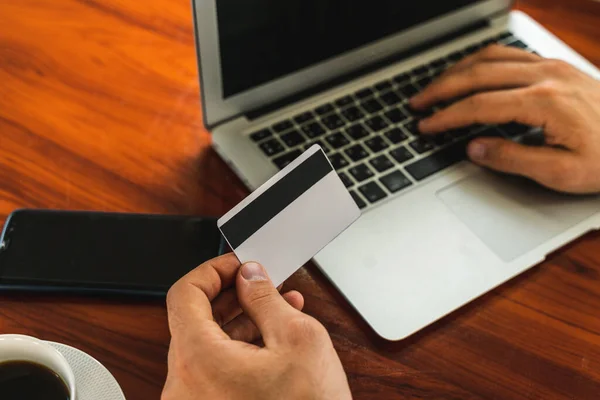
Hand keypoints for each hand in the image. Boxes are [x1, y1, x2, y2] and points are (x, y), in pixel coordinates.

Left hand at [162, 254, 351, 399]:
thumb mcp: (298, 340)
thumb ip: (265, 298)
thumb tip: (249, 276)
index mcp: (198, 360)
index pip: (185, 294)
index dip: (213, 270)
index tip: (237, 265)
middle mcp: (185, 385)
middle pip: (196, 319)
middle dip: (234, 296)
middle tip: (263, 283)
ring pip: (208, 344)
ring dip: (241, 321)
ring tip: (279, 308)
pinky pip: (215, 369)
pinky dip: (239, 348)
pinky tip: (272, 338)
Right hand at [410, 45, 599, 193]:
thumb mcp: (561, 173)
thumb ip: (513, 160)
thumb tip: (474, 149)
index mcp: (545, 102)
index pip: (479, 105)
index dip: (446, 116)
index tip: (426, 125)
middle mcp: (545, 76)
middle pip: (477, 74)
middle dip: (441, 88)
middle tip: (418, 102)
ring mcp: (551, 67)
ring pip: (490, 57)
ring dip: (457, 71)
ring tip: (435, 87)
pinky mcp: (555, 66)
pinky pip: (508, 54)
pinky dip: (480, 62)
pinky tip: (469, 72)